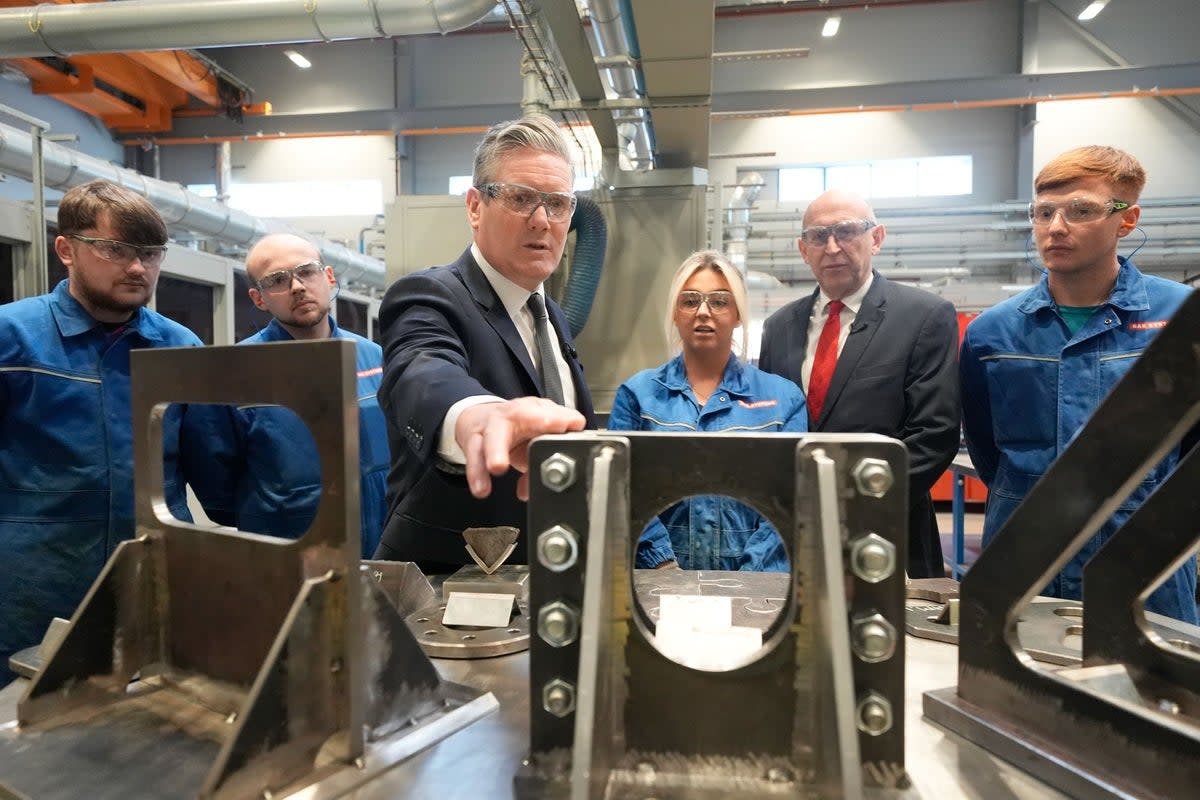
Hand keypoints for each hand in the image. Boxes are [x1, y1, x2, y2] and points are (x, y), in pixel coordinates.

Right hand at [455, 397, 585, 499]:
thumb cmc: (514, 429)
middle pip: (525, 415)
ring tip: (498, 466)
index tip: (574, 424)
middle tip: (551, 429)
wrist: (479, 418)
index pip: (553, 413)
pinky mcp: (473, 440)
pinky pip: (475, 456)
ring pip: (494, 435)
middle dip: (539, 422)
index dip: (563, 419)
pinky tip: (481, 488)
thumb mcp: (534, 438)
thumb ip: (546, 458)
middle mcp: (514, 414)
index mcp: (536, 412)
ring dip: (496, 451)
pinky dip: (477, 473)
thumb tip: (553, 481)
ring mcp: (492, 425)